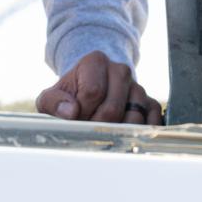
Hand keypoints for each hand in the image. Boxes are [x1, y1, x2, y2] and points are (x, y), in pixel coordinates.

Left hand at [36, 50, 162, 124]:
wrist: (86, 96)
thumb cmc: (67, 99)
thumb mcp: (50, 98)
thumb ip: (53, 102)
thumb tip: (71, 112)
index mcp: (95, 61)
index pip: (93, 92)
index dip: (81, 113)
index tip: (74, 120)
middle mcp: (120, 70)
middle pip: (112, 108)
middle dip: (96, 128)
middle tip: (86, 133)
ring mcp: (138, 87)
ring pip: (133, 119)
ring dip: (116, 135)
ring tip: (102, 136)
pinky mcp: (150, 104)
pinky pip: (151, 123)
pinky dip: (138, 136)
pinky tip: (124, 140)